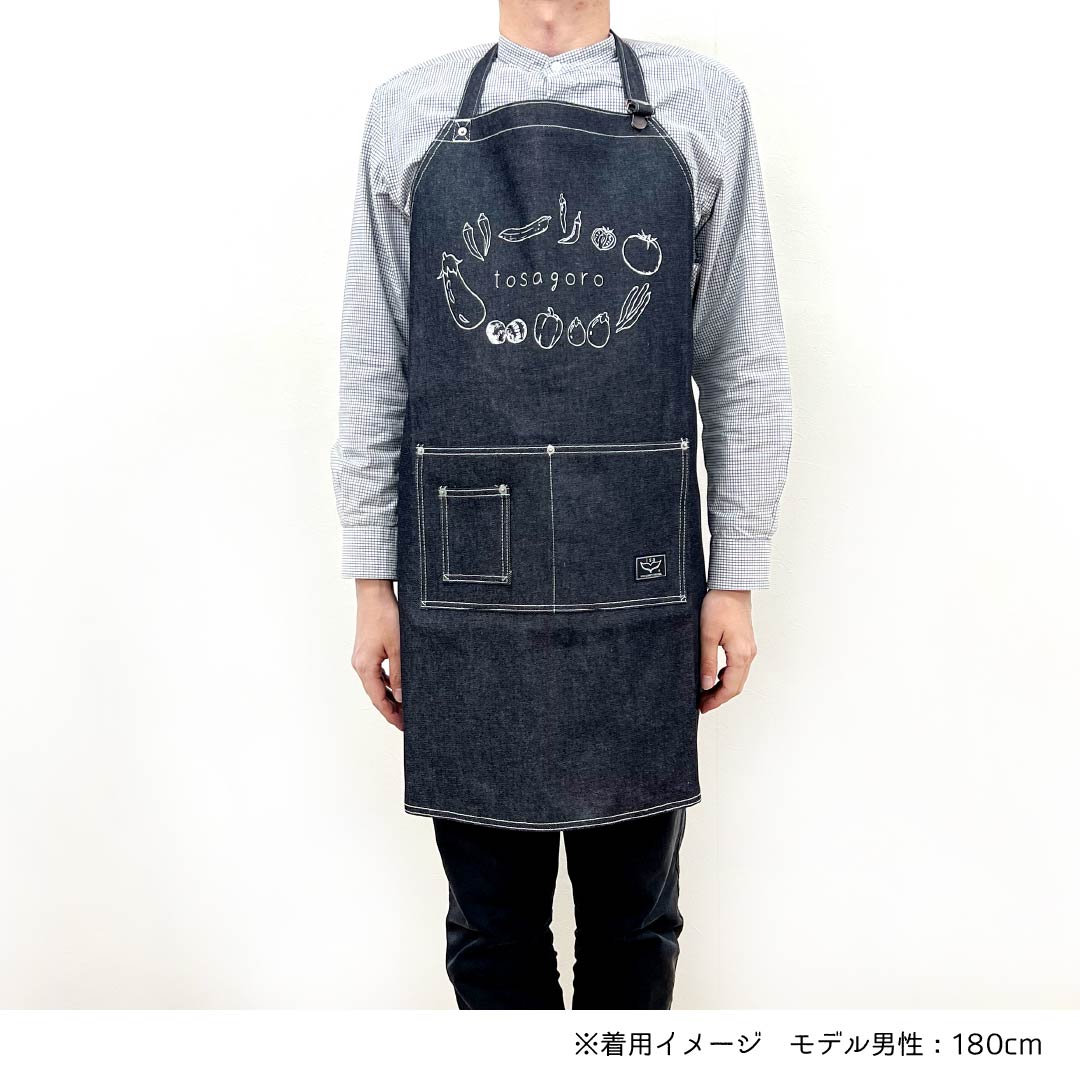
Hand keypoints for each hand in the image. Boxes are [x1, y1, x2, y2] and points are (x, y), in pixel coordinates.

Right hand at [351, 579, 402, 730]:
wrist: (373, 594)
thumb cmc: (385, 616)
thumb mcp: (398, 648)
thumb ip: (400, 674)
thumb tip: (403, 697)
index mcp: (365, 667)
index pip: (378, 699)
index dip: (391, 714)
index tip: (402, 726)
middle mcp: (360, 664)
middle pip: (375, 694)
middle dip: (390, 709)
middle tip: (406, 721)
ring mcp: (361, 658)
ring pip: (376, 684)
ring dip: (389, 696)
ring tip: (404, 707)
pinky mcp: (366, 651)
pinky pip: (376, 673)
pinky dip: (386, 683)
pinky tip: (398, 687)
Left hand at [699, 589, 757, 713]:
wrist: (731, 586)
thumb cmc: (719, 605)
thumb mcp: (707, 635)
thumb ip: (707, 661)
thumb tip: (706, 685)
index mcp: (740, 654)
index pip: (731, 687)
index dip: (717, 700)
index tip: (703, 707)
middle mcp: (749, 653)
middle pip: (736, 685)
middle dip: (719, 697)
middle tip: (702, 704)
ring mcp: (749, 648)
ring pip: (738, 677)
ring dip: (723, 687)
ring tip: (705, 692)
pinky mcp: (745, 643)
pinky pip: (738, 667)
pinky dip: (727, 676)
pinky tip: (714, 676)